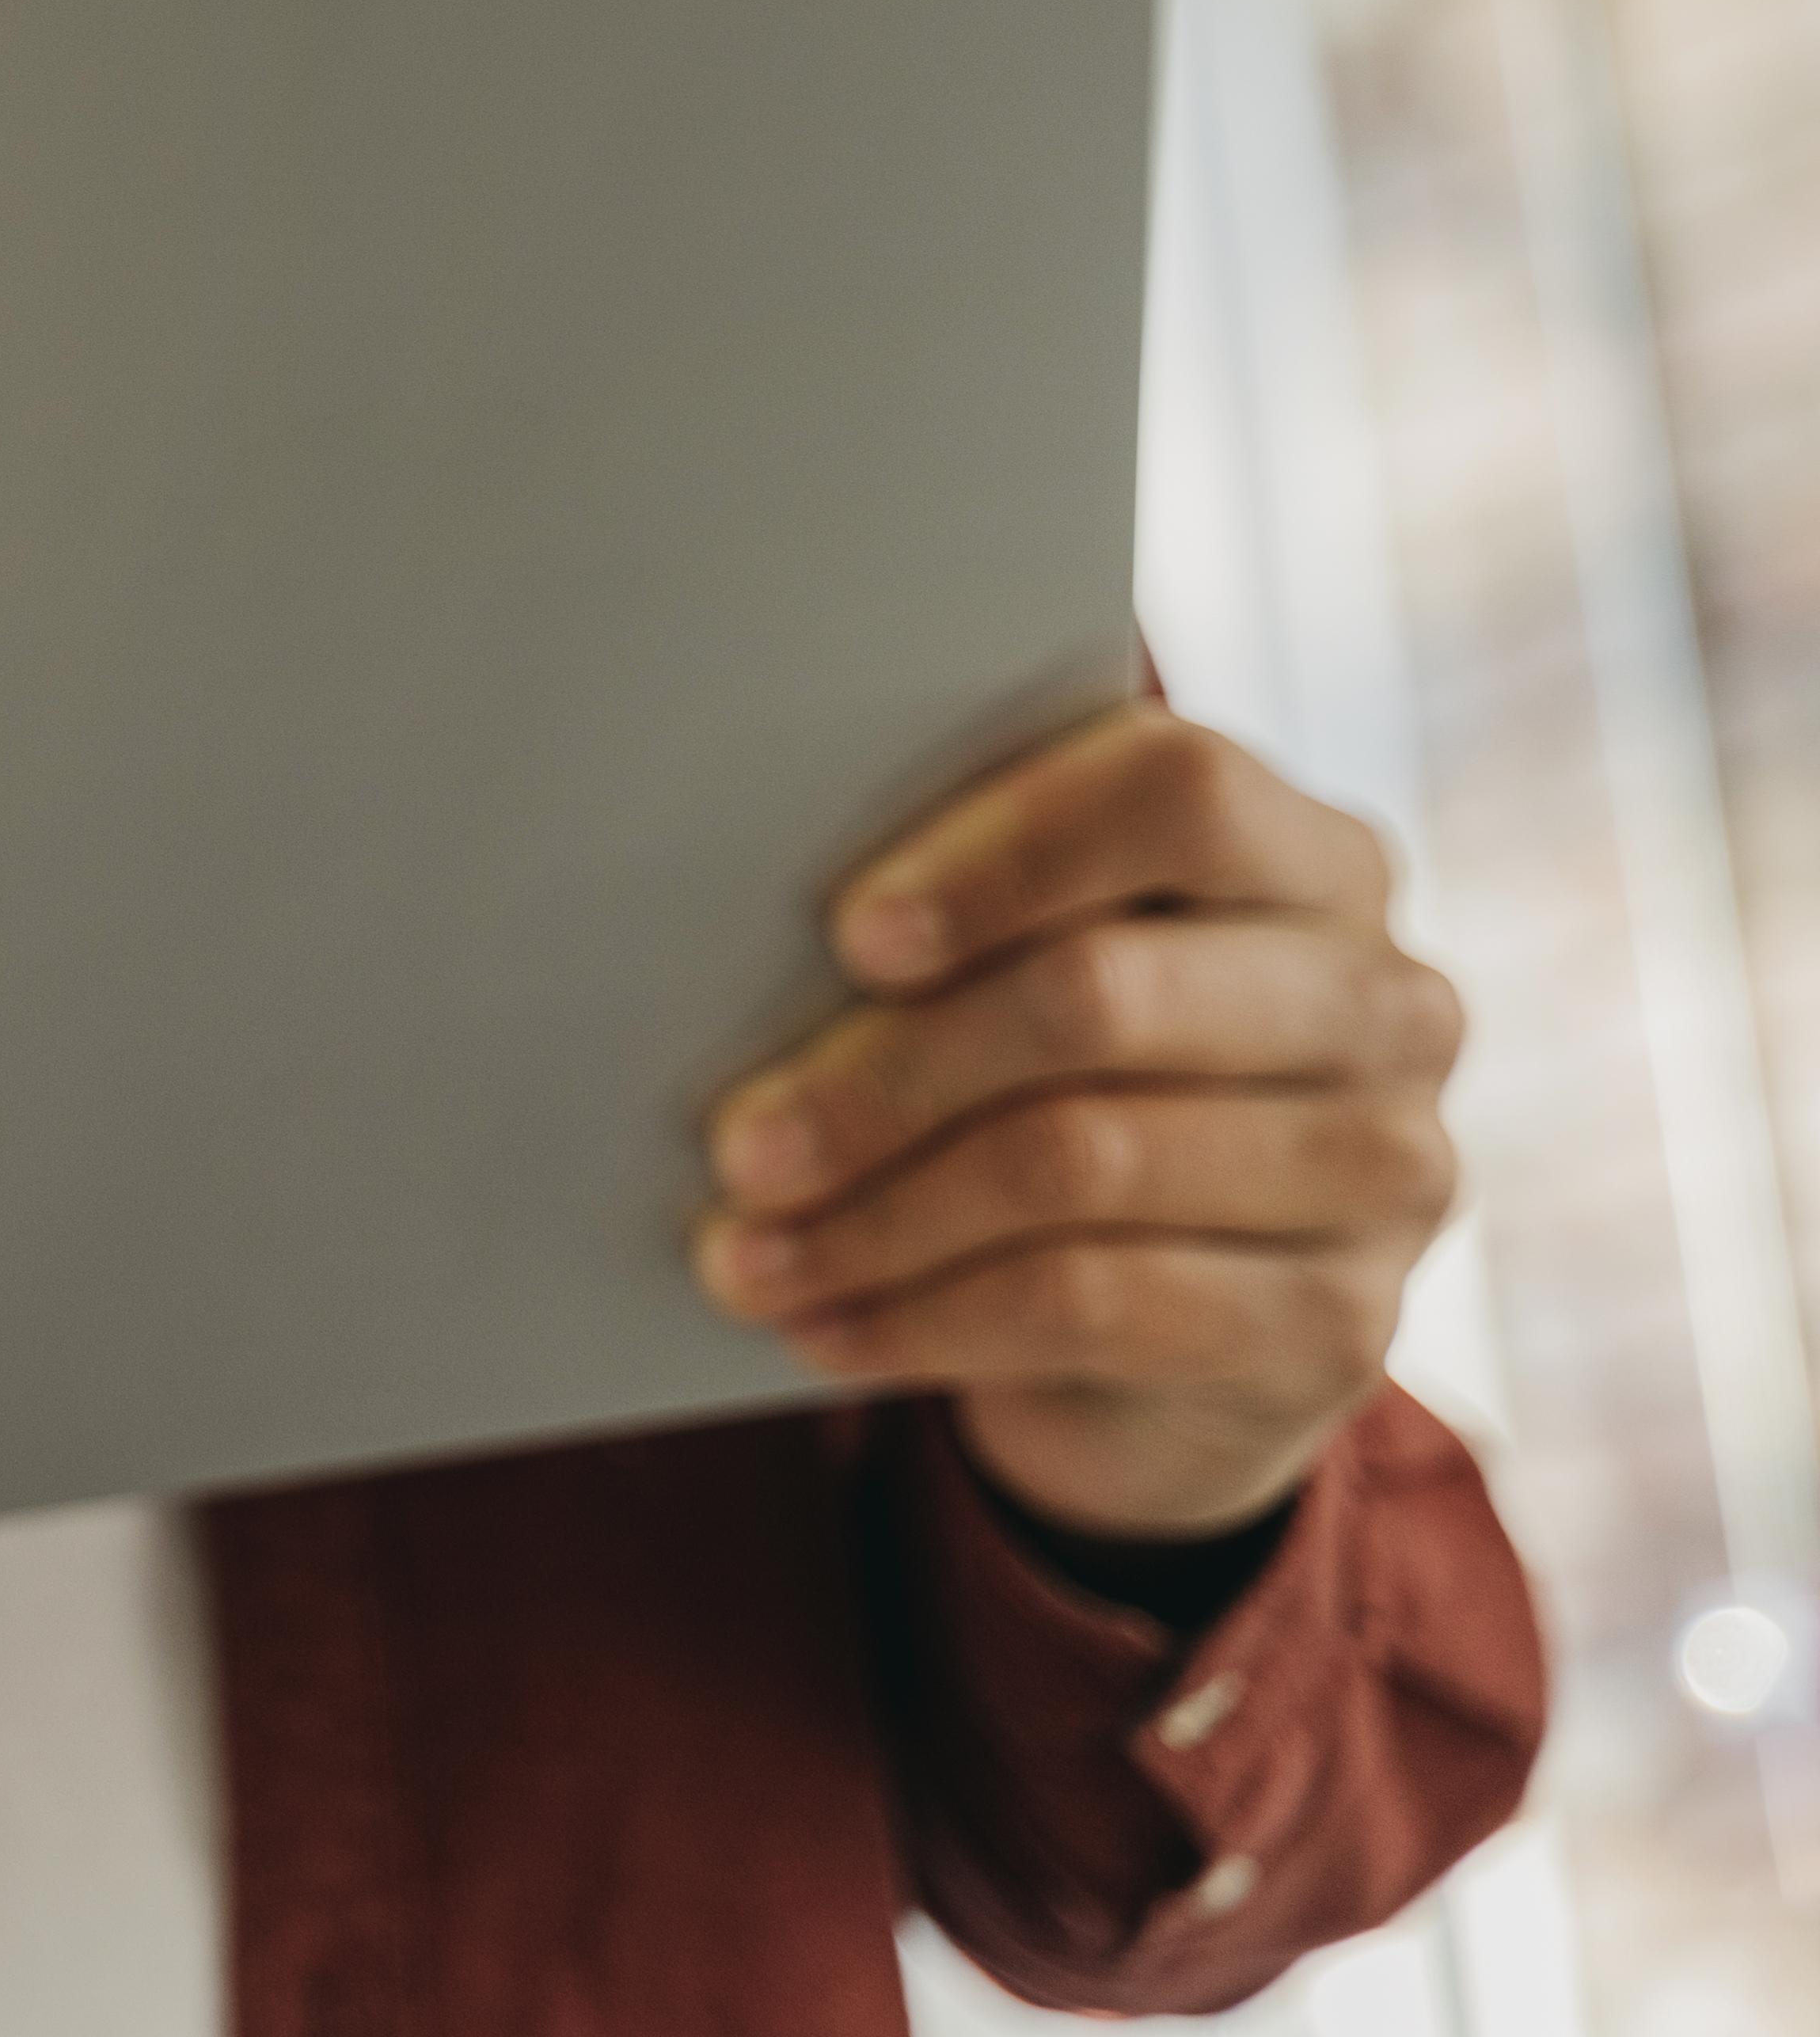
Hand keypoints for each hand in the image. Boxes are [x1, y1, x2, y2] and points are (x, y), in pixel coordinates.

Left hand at [692, 702, 1465, 1540]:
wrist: (1187, 1324)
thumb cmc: (1068, 1081)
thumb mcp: (1035, 972)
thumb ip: (961, 914)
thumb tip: (738, 919)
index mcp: (1314, 858)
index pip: (1180, 794)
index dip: (1005, 855)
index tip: (849, 936)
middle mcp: (1386, 1000)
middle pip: (1104, 996)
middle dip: (886, 1073)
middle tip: (735, 1140)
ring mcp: (1386, 1167)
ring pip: (1083, 1161)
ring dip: (876, 1217)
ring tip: (739, 1252)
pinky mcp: (1344, 1327)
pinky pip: (1099, 1306)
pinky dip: (927, 1317)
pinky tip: (823, 1327)